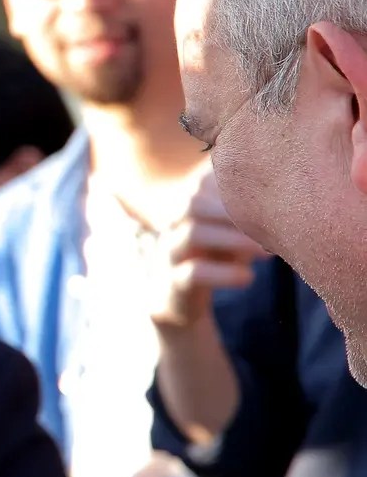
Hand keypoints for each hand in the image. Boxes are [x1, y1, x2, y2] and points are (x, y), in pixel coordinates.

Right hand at [148, 164, 267, 328]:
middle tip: (273, 223)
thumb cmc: (218, 252)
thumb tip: (305, 194)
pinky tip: (247, 278)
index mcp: (192, 205)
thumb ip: (254, 208)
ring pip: (192, 234)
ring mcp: (171, 252)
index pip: (205, 180)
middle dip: (234, 210)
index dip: (235, 185)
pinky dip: (223, 274)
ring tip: (266, 253)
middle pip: (193, 202)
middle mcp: (176, 224)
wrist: (180, 295)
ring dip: (232, 240)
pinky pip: (192, 274)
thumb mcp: (234, 227)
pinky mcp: (174, 284)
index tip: (276, 195)